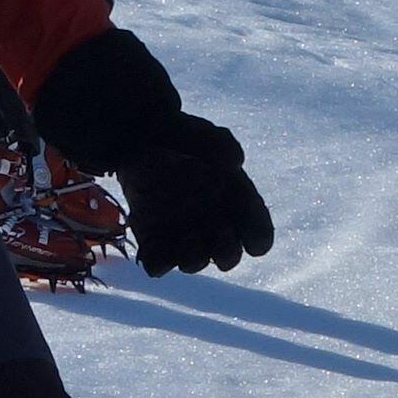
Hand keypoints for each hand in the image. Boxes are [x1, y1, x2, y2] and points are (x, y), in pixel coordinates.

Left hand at [121, 120, 277, 276]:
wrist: (138, 139)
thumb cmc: (180, 137)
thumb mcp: (201, 133)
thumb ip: (219, 144)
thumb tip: (234, 162)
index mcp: (234, 203)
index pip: (257, 230)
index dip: (258, 237)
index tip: (254, 239)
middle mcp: (212, 225)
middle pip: (228, 255)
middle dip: (227, 252)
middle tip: (219, 231)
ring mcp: (183, 236)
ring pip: (194, 263)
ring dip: (194, 259)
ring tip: (187, 238)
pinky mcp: (154, 241)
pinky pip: (158, 264)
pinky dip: (158, 263)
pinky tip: (156, 250)